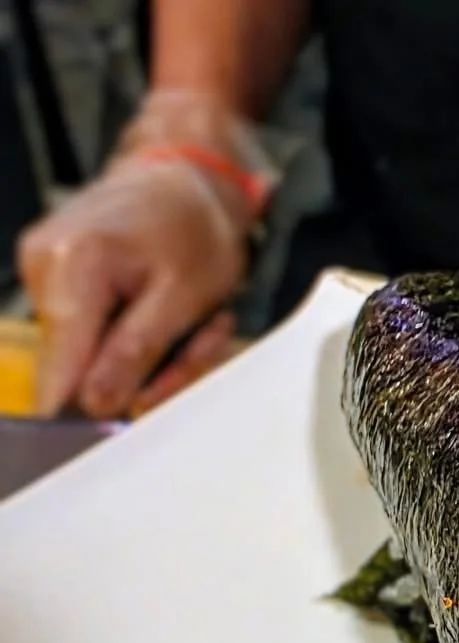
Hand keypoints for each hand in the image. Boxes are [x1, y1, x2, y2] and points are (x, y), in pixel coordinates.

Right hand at [17, 154, 249, 417]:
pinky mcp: (56, 280)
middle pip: (80, 368)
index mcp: (74, 265)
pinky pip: (93, 336)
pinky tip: (162, 315)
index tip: (118, 426)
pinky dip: (134, 339)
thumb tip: (97, 402)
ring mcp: (44, 272)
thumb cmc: (195, 228)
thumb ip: (137, 350)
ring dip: (146, 357)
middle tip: (196, 348)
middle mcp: (44, 266)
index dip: (90, 406)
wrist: (185, 180)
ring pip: (90, 357)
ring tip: (187, 324)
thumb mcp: (185, 297)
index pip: (61, 366)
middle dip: (143, 375)